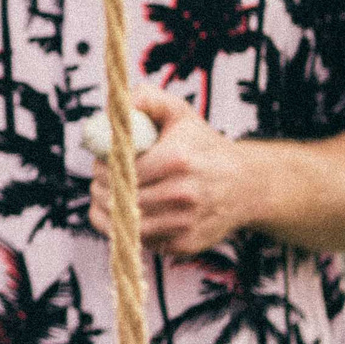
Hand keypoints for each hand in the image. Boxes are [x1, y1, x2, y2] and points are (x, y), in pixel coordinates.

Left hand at [90, 86, 259, 257]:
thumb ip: (147, 99)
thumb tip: (116, 107)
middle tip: (98, 182)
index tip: (99, 163)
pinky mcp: (185, 244)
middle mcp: (182, 193)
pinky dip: (130, 230)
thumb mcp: (180, 114)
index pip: (121, 169)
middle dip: (101, 190)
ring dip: (109, 212)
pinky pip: (141, 241)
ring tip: (110, 197)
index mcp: (177, 159)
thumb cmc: (203, 146)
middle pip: (120, 198)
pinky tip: (131, 214)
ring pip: (126, 225)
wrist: (245, 184)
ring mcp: (184, 222)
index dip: (103, 167)